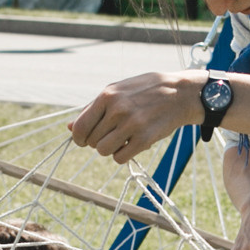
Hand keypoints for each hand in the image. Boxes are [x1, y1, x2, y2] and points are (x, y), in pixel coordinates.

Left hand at [69, 71, 201, 163]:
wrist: (180, 93)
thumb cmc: (145, 91)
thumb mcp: (118, 91)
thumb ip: (93, 109)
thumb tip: (69, 128)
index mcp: (107, 95)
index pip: (79, 127)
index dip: (78, 138)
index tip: (85, 140)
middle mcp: (117, 109)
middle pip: (91, 141)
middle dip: (98, 141)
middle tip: (112, 135)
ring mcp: (131, 124)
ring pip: (103, 151)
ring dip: (110, 149)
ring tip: (121, 139)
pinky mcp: (145, 138)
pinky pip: (120, 158)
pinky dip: (122, 155)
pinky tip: (131, 145)